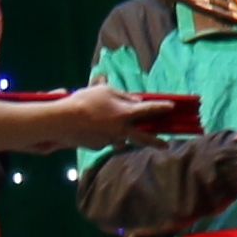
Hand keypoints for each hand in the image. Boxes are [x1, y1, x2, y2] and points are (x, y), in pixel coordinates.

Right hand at [34, 84, 168, 145]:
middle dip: (156, 142)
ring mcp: (110, 140)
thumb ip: (122, 96)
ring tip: (108, 125)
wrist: (64, 120)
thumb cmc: (85, 101)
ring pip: (121, 139)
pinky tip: (91, 126)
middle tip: (167, 145)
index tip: (172, 107)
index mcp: (125, 114)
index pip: (149, 109)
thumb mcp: (105, 91)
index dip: (161, 107)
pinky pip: (105, 140)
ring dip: (122, 135)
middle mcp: (121, 130)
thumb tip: (134, 101)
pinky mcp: (98, 146)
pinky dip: (102, 134)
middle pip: (143, 137)